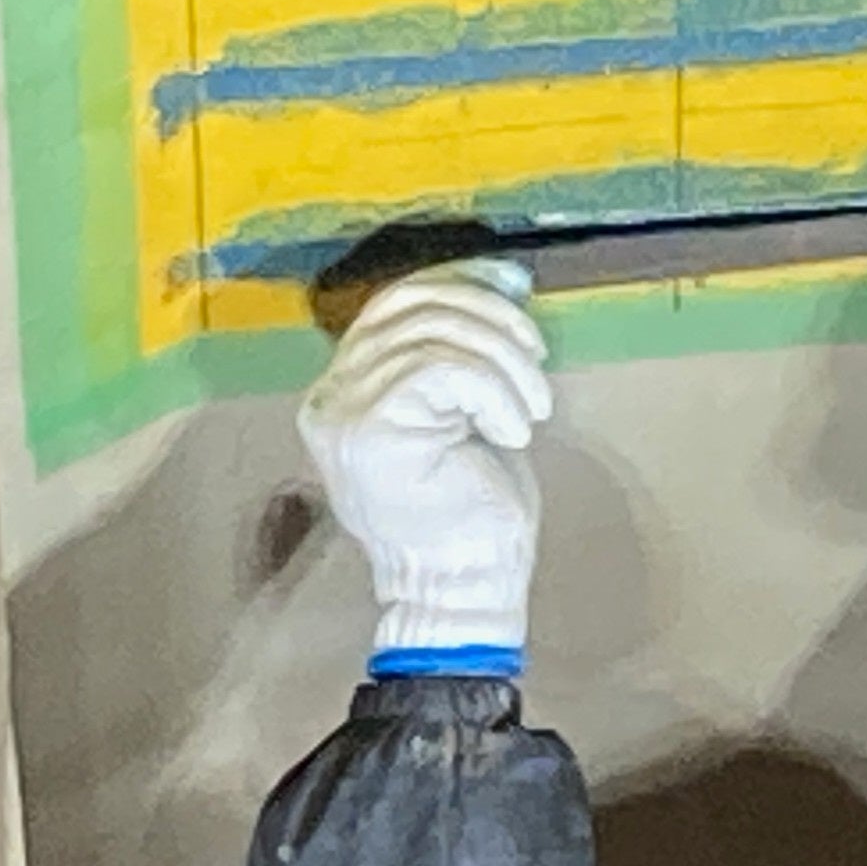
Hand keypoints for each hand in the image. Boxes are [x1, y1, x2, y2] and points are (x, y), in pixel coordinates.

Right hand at [298, 260, 552, 659]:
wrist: (464, 585)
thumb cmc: (473, 512)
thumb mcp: (465, 413)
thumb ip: (460, 352)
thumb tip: (501, 279)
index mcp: (347, 387)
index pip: (396, 300)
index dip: (461, 283)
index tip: (516, 288)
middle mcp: (331, 395)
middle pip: (412, 304)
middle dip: (490, 317)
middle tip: (535, 357)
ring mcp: (344, 411)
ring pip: (435, 334)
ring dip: (505, 363)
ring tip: (531, 409)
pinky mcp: (372, 427)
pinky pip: (445, 366)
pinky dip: (496, 390)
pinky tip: (514, 430)